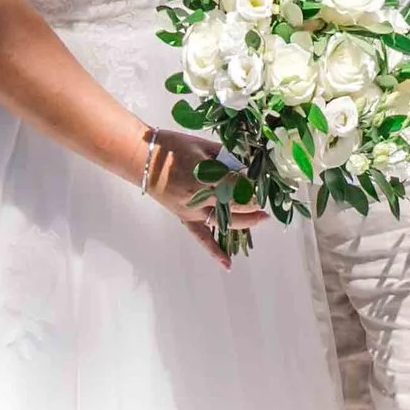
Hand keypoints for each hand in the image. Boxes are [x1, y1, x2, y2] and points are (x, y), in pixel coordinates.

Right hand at [141, 128, 263, 261]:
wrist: (141, 159)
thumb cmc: (171, 147)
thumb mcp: (201, 145)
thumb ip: (224, 155)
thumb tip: (246, 163)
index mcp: (203, 176)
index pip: (236, 185)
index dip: (251, 184)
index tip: (262, 181)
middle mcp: (199, 197)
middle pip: (234, 204)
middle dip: (254, 203)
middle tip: (268, 198)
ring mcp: (191, 210)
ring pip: (224, 221)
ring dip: (246, 222)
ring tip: (262, 218)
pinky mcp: (184, 217)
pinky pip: (201, 237)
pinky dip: (214, 251)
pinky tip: (228, 265)